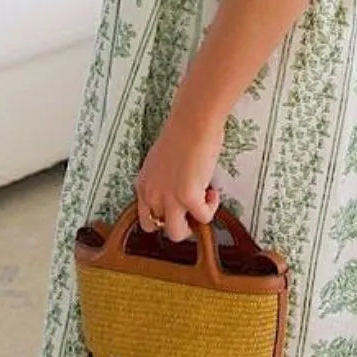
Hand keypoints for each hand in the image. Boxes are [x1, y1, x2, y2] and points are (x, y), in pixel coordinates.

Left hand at [134, 106, 224, 241]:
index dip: (163, 217)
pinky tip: (213, 191)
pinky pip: (203, 218)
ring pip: (176, 233)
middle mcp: (151, 195)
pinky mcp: (188, 198)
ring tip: (202, 205)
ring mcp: (169, 198)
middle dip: (176, 223)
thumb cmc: (181, 134)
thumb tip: (178, 192)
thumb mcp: (160, 163)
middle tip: (191, 209)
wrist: (192, 123)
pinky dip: (212, 208)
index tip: (178, 209)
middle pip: (157, 228)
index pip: (144, 218)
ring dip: (192, 224)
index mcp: (142, 185)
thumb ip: (163, 181)